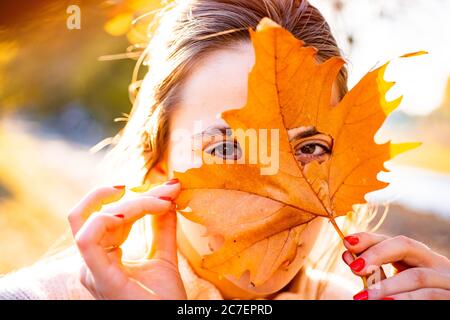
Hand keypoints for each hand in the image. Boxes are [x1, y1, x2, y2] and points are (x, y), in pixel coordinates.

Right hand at [68, 179, 186, 299]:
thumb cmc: (163, 300)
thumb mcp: (164, 254)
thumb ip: (162, 225)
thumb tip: (169, 192)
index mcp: (103, 256)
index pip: (108, 215)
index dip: (138, 196)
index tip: (170, 190)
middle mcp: (92, 261)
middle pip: (97, 212)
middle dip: (132, 195)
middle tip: (166, 189)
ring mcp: (91, 269)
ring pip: (95, 218)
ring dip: (131, 204)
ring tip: (162, 202)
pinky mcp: (98, 276)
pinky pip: (87, 238)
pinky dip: (110, 216)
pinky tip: (135, 211)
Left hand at [342, 232, 449, 299]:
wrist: (432, 310)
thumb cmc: (411, 297)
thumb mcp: (391, 284)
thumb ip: (374, 272)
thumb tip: (348, 254)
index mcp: (418, 257)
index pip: (391, 239)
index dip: (369, 239)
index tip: (347, 243)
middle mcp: (434, 262)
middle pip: (405, 245)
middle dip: (376, 254)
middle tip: (355, 267)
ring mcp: (446, 280)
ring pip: (416, 276)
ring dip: (386, 286)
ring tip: (363, 296)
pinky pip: (429, 296)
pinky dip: (405, 299)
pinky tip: (387, 302)